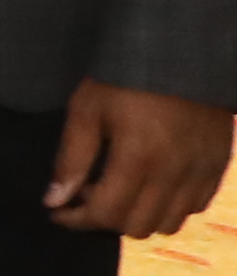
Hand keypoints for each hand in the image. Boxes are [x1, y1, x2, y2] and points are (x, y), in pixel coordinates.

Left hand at [48, 79, 231, 240]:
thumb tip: (54, 201)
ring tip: (119, 191)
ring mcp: (203, 169)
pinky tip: (151, 185)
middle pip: (137, 226)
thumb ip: (72, 159)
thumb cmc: (126, 75)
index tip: (58, 210)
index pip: (106, 213)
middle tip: (88, 196)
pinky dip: (171, 206)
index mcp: (140, 157)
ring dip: (139, 217)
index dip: (76, 219)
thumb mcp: (88, 108)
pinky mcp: (220, 162)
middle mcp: (176, 170)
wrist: (182, 49)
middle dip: (105, 220)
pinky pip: (197, 205)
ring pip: (170, 223)